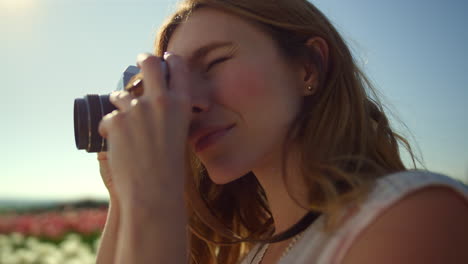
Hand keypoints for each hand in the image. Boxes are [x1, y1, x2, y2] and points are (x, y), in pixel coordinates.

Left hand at [98, 53, 191, 212]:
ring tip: (121, 124)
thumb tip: (155, 100)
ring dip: (118, 104)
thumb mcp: (179, 134)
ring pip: (120, 94)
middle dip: (143, 60)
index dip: (169, 59)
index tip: (163, 59)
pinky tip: (115, 145)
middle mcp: (161, 101)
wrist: (154, 192)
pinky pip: (107, 118)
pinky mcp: (117, 121)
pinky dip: (108, 129)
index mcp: (182, 104)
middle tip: (138, 63)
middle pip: (149, 63)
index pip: (178, 66)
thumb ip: (170, 115)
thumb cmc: (169, 168)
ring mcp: (138, 110)